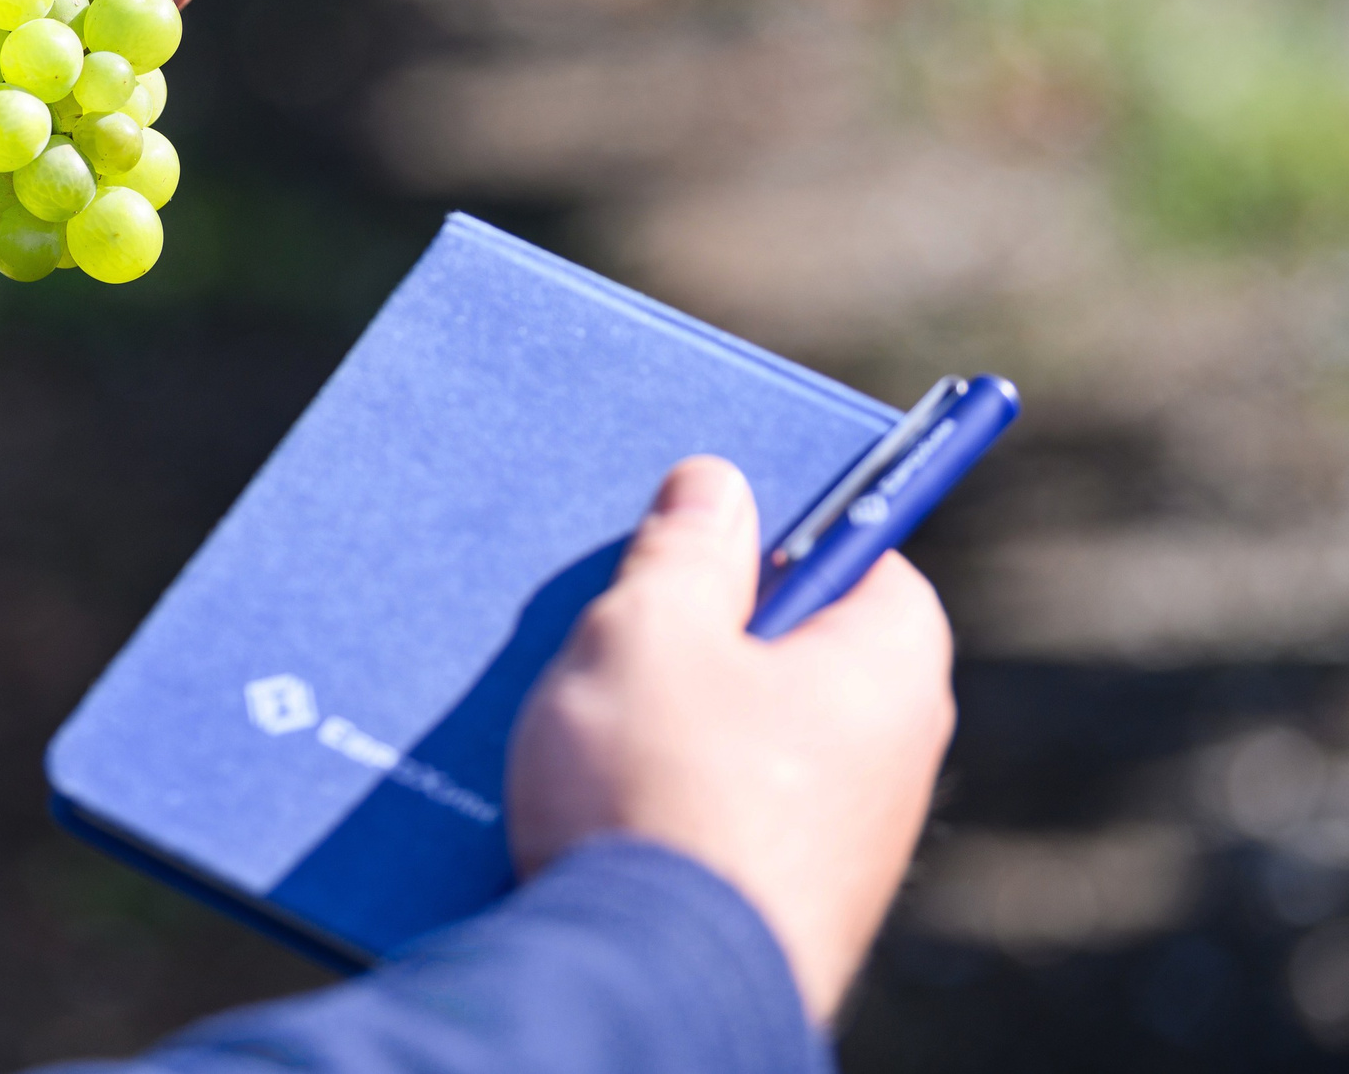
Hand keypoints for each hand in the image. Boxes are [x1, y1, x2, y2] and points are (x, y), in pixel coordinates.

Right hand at [505, 458, 954, 1022]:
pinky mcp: (789, 912)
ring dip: (677, 718)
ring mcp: (846, 850)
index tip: (707, 528)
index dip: (785, 527)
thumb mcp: (649, 629)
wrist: (655, 994)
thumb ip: (685, 548)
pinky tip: (592, 801)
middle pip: (803, 649)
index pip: (868, 555)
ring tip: (585, 716)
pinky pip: (729, 817)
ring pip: (757, 739)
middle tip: (623, 618)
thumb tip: (719, 486)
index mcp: (890, 669)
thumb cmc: (662, 792)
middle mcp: (896, 762)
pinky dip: (670, 796)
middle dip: (710, 627)